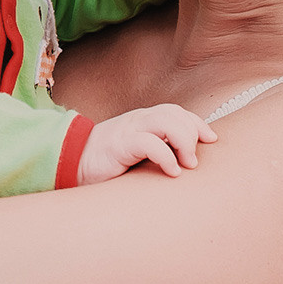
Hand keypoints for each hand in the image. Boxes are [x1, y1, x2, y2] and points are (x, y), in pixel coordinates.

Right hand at [77, 102, 216, 182]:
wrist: (70, 164)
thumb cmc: (106, 164)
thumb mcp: (135, 155)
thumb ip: (155, 152)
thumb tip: (185, 163)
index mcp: (142, 121)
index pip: (177, 112)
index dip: (197, 124)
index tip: (211, 140)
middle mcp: (138, 120)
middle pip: (175, 114)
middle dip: (192, 134)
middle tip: (194, 161)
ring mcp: (128, 130)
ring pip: (166, 121)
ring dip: (184, 142)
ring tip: (187, 164)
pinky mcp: (120, 145)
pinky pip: (149, 142)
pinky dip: (166, 156)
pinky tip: (171, 171)